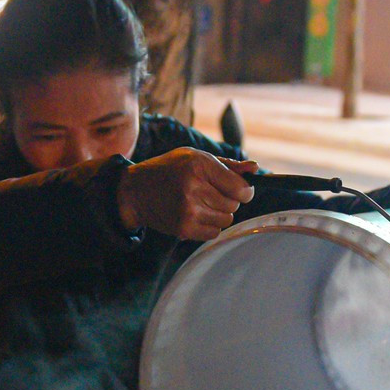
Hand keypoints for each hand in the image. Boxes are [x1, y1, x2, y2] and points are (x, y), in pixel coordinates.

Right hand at [117, 148, 255, 240]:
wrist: (134, 192)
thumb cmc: (168, 170)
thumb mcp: (194, 157)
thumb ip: (227, 165)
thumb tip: (255, 169)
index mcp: (199, 165)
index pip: (240, 188)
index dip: (245, 191)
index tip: (241, 191)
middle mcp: (194, 188)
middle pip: (234, 205)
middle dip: (228, 201)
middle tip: (212, 195)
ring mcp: (188, 210)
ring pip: (226, 220)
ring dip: (219, 214)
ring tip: (202, 204)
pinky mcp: (184, 228)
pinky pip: (214, 233)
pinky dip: (210, 226)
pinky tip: (196, 215)